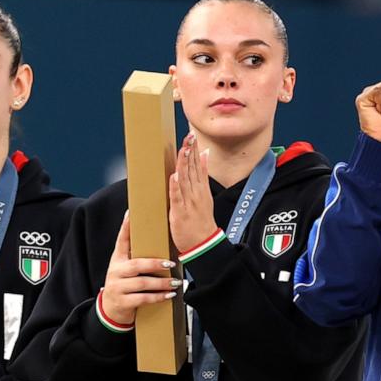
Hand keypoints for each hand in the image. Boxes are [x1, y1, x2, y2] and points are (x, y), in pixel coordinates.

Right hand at [100, 214, 178, 325]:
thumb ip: (139, 257)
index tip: (131, 214)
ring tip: (175, 282)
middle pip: (136, 265)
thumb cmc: (124, 285)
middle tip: (171, 263)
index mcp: (118, 259)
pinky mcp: (123, 301)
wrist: (110, 310)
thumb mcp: (127, 269)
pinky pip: (143, 298)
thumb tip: (161, 242)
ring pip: (142, 283)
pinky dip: (158, 297)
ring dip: (161, 283)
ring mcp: (118, 287)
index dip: (125, 227)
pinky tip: (169, 295)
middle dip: (155, 263)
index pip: (122, 241)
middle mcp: (116, 271)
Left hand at [168, 133, 217, 252]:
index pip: (198, 166)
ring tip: (183, 150)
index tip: (192, 137)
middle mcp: (196, 194)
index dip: (195, 151)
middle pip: (193, 169)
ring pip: (185, 180)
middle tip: (189, 136)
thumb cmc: (202, 222)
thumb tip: (205, 157)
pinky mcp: (180, 213)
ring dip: (184, 164)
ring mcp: (188, 203)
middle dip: (190, 152)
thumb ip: (203, 176)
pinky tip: (174, 176)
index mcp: (201, 190)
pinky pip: (177, 198)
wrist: (204, 244)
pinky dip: (176, 187)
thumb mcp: (206, 196)